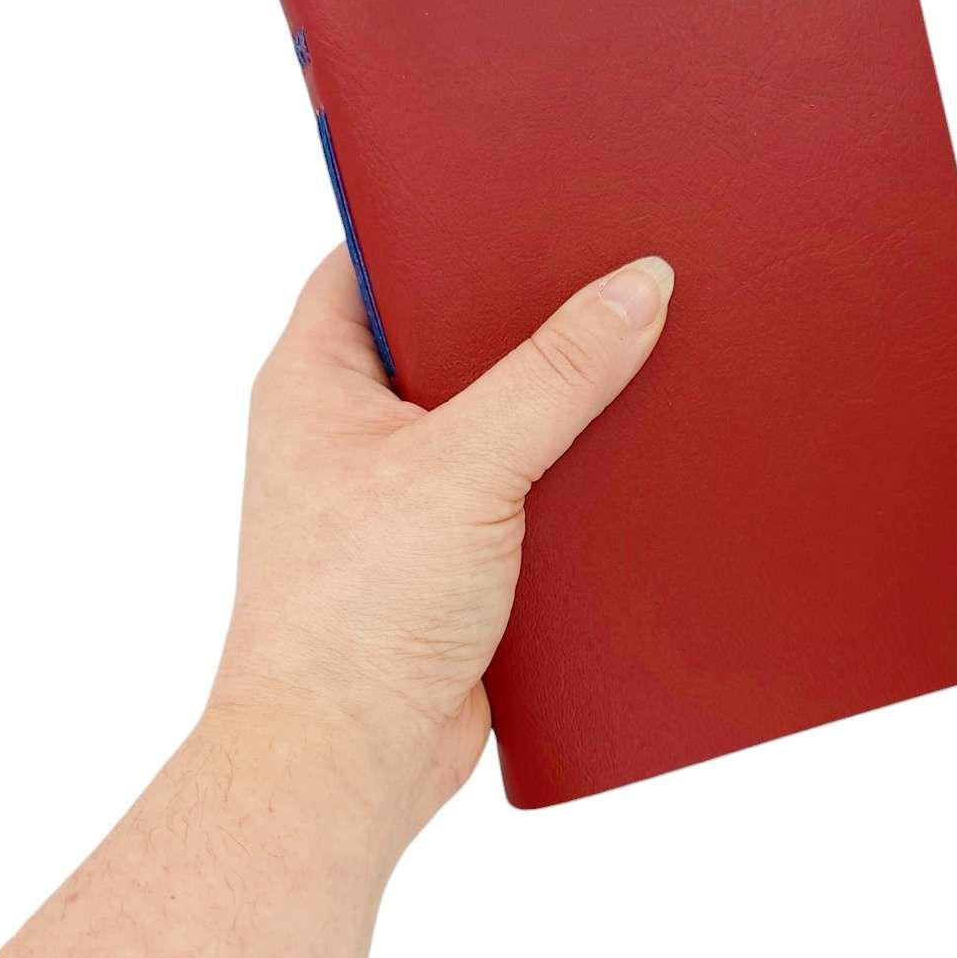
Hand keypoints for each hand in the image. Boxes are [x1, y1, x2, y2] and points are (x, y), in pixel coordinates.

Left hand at [210, 248, 673, 838]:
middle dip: (523, 315)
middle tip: (604, 273)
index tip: (525, 197)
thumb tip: (636, 287)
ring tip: (631, 359)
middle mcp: (353, 427)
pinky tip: (621, 460)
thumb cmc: (356, 612)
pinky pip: (514, 482)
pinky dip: (560, 472)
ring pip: (491, 414)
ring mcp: (401, 490)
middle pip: (449, 335)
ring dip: (552, 403)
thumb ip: (555, 372)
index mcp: (320, 379)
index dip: (444, 222)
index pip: (375, 260)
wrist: (349, 760)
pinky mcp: (446, 549)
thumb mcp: (466, 466)